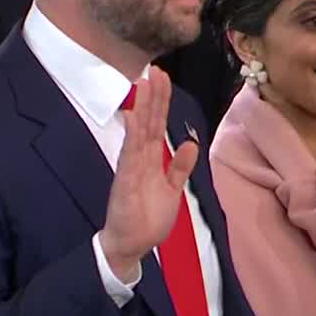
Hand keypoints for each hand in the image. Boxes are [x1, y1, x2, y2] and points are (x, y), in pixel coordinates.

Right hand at [99, 69, 199, 280]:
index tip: (163, 78)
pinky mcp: (125, 181)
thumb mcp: (172, 189)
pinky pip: (129, 156)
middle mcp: (139, 159)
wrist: (131, 245)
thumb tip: (190, 144)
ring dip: (142, 108)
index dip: (161, 102)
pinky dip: (131, 137)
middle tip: (155, 70)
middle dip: (153, 97)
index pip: (157, 125)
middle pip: (148, 122)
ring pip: (138, 132)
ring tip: (144, 84)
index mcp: (151, 160)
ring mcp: (131, 168)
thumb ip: (180, 168)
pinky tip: (133, 117)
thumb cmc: (148, 217)